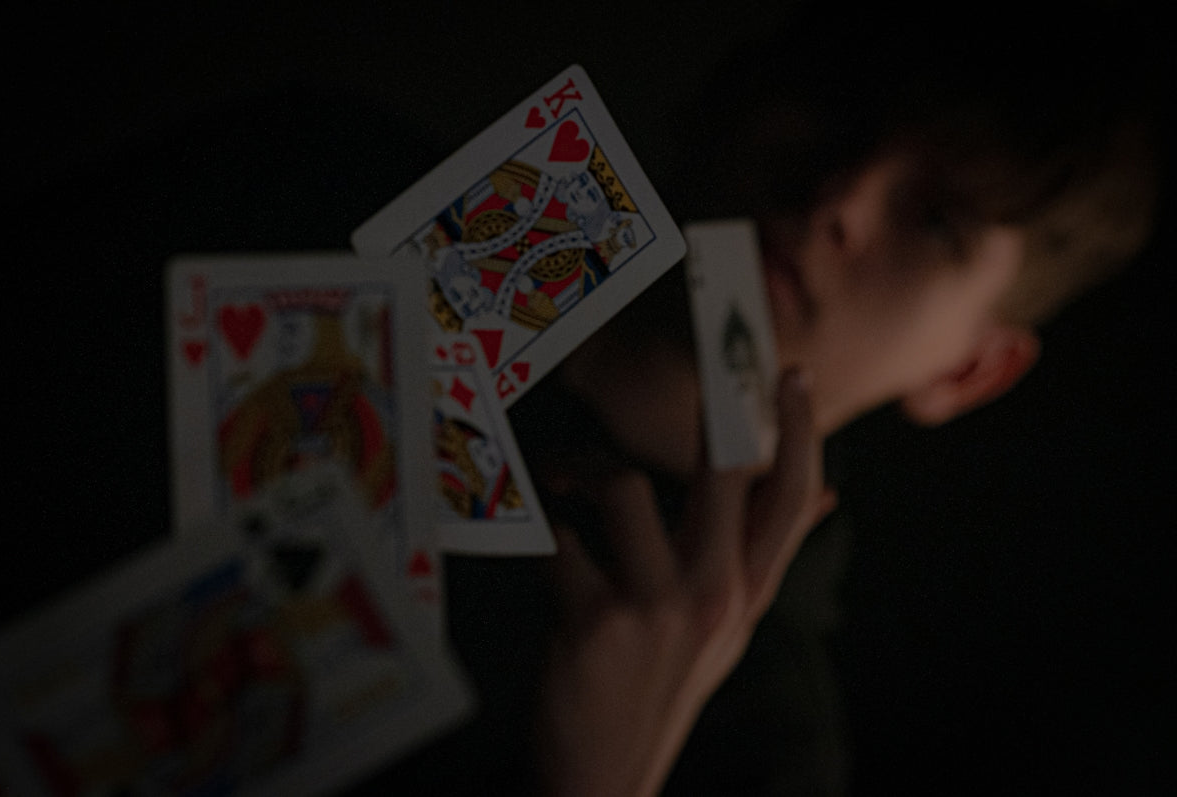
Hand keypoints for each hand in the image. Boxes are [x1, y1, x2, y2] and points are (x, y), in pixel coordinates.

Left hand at [536, 370, 834, 796]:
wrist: (603, 772)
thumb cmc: (661, 683)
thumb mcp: (727, 628)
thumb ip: (758, 557)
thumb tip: (827, 500)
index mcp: (746, 594)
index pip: (789, 501)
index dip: (797, 432)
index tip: (791, 378)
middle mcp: (713, 596)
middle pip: (723, 473)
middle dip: (710, 412)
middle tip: (699, 364)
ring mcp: (656, 608)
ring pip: (622, 487)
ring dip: (584, 478)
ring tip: (570, 490)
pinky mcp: (595, 619)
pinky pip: (558, 538)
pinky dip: (544, 540)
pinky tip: (549, 564)